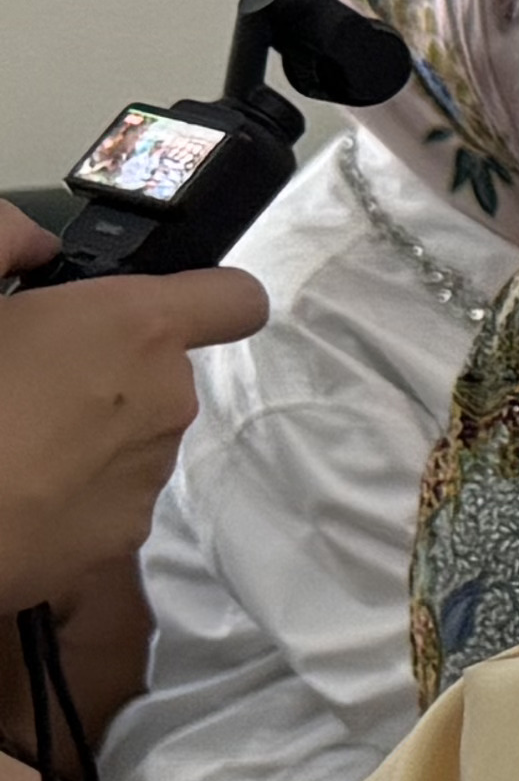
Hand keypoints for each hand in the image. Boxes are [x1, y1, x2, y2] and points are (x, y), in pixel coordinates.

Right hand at [0, 225, 265, 611]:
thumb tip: (33, 241)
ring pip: (130, 439)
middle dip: (103, 373)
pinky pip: (104, 499)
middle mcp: (165, 401)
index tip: (163, 309)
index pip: (234, 299)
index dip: (209, 298)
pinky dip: (66, 495)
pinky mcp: (120, 542)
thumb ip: (7, 239)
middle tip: (22, 379)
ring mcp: (148, 477)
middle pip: (160, 374)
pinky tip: (12, 486)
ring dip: (81, 434)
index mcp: (135, 329)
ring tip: (7, 435)